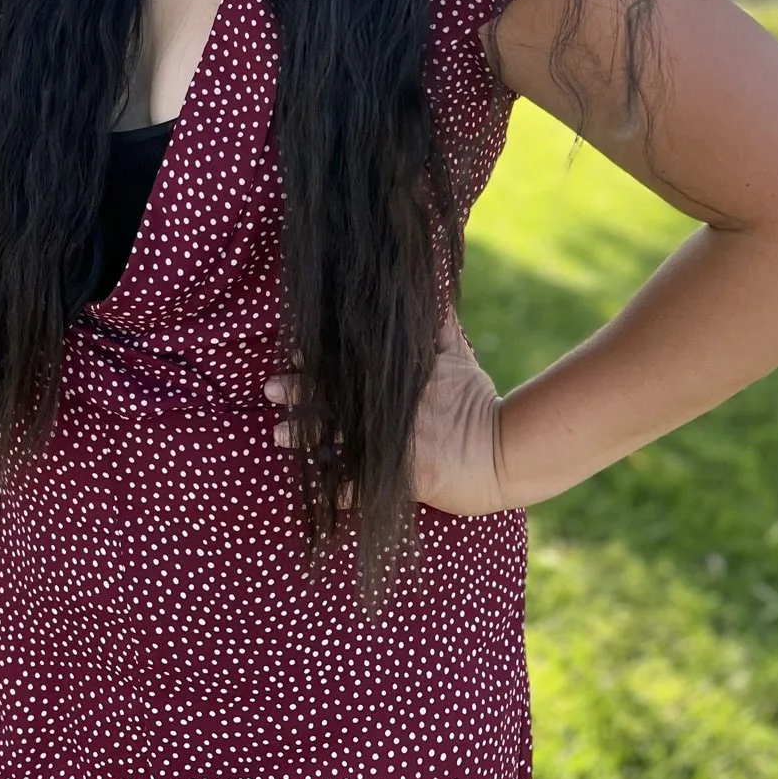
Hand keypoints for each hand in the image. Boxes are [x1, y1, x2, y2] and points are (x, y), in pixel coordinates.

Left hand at [263, 309, 510, 516]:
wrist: (508, 449)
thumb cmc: (480, 402)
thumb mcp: (459, 359)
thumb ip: (439, 328)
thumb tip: (431, 287)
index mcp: (404, 381)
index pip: (352, 367)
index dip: (320, 362)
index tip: (293, 353)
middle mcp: (397, 410)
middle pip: (340, 399)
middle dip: (302, 393)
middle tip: (269, 387)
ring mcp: (400, 444)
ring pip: (343, 439)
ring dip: (307, 438)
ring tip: (276, 433)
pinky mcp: (408, 478)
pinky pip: (366, 487)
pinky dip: (340, 491)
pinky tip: (314, 491)